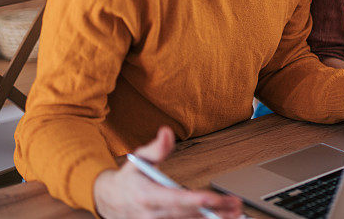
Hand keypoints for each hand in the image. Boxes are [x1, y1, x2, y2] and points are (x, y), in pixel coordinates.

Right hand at [93, 126, 241, 217]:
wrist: (108, 200)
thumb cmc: (127, 180)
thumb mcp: (138, 159)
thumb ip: (156, 148)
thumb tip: (166, 132)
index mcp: (148, 196)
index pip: (176, 199)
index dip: (197, 199)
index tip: (215, 199)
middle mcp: (152, 215)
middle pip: (188, 215)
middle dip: (214, 211)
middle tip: (235, 206)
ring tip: (234, 214)